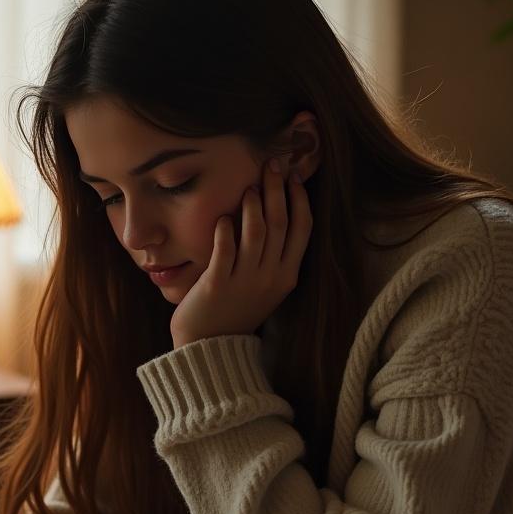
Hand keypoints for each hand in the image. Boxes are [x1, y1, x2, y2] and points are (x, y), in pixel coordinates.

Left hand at [170, 159, 311, 348]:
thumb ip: (273, 256)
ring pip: (257, 232)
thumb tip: (272, 212)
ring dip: (253, 205)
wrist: (209, 348)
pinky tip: (223, 217)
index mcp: (287, 276)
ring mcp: (245, 280)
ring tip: (249, 187)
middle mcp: (270, 277)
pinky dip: (226, 229)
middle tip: (271, 165)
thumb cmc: (235, 311)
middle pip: (281, 223)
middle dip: (277, 190)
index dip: (300, 200)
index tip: (294, 176)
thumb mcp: (265, 286)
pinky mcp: (218, 284)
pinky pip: (225, 249)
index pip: (303, 230)